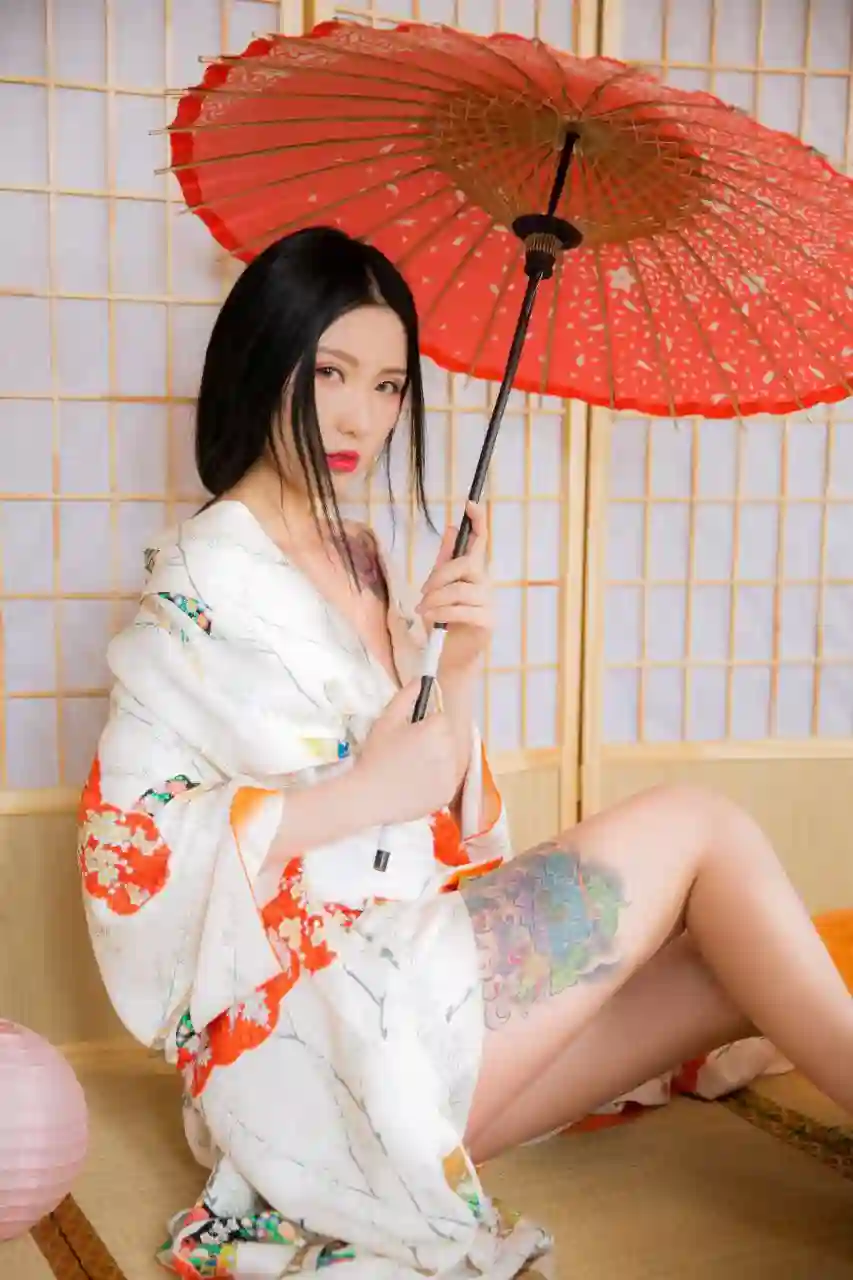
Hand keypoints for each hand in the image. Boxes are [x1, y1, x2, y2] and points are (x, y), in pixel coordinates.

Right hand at [354, 682, 465, 824]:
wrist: (368, 796)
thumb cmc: (376, 755)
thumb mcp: (387, 720)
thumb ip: (406, 696)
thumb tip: (421, 679)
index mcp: (438, 728)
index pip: (441, 719)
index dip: (425, 725)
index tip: (409, 735)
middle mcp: (451, 750)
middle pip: (447, 739)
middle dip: (433, 742)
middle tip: (408, 752)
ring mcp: (452, 774)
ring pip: (449, 760)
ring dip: (437, 761)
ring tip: (412, 770)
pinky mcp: (448, 794)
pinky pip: (447, 781)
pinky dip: (436, 782)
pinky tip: (416, 785)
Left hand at [416, 501, 492, 681]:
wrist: (449, 655)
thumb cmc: (445, 620)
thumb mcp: (439, 587)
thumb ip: (445, 561)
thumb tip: (451, 528)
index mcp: (474, 572)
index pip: (480, 542)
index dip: (478, 521)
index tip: (470, 503)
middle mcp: (485, 583)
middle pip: (466, 566)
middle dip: (439, 577)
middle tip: (422, 592)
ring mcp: (488, 602)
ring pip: (460, 590)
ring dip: (436, 599)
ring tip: (424, 610)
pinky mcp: (486, 622)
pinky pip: (461, 610)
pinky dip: (441, 613)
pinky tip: (431, 619)